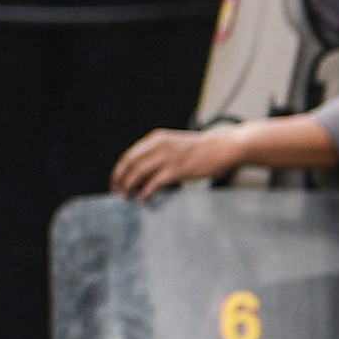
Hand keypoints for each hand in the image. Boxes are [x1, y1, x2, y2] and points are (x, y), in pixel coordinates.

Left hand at [111, 126, 242, 201]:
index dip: (119, 170)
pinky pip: (154, 183)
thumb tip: (141, 173)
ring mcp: (167, 157)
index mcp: (156, 139)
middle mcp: (159, 146)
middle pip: (129, 164)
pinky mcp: (177, 170)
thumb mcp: (174, 145)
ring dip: (128, 187)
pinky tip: (143, 199)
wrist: (222, 147)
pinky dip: (145, 193)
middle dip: (120, 180)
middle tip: (117, 193)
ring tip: (126, 197)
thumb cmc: (200, 150)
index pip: (129, 155)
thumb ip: (157, 154)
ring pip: (138, 173)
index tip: (115, 182)